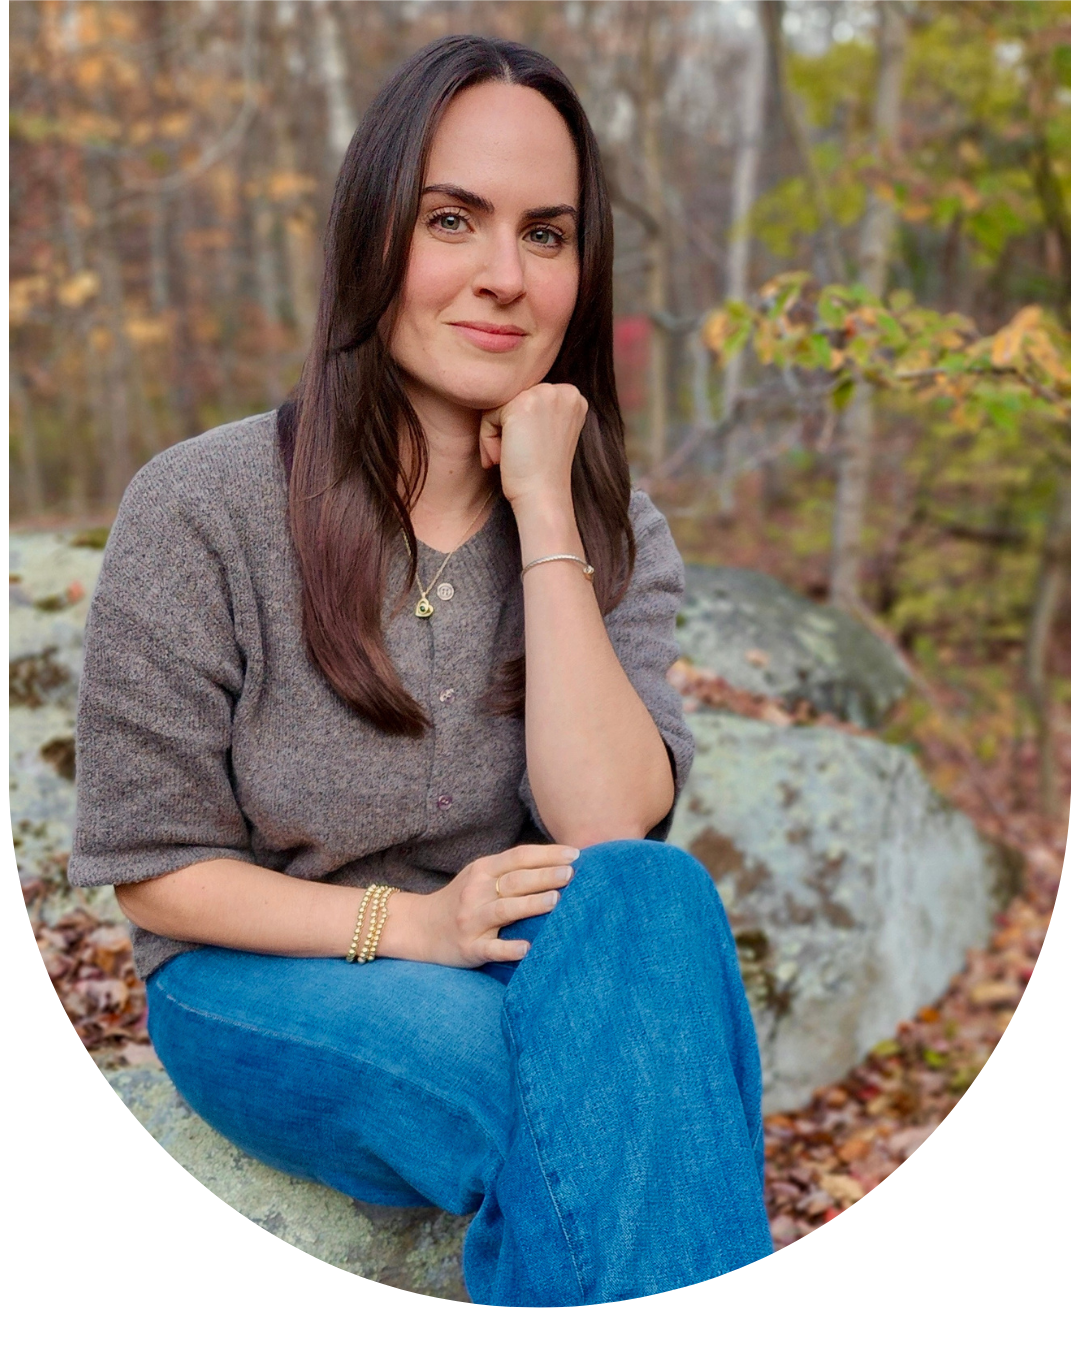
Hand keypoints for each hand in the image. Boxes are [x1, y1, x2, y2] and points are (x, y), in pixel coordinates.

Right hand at [419, 843, 579, 967]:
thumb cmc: (462, 899)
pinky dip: (509, 948)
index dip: (547, 854)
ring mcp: (471, 920)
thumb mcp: (480, 877)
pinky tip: (527, 948)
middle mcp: (476, 892)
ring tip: (556, 900)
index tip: (575, 854)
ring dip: (530, 904)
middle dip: (545, 876)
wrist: (420, 928)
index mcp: (482, 870)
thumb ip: (510, 869)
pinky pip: (490, 948)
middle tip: (572, 873)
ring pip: (504, 910)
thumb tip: (558, 862)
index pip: (518, 857)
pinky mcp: (468, 947)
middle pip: (515, 881)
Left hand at [478, 383, 587, 508]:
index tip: (525, 452)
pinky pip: (489, 415)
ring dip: (495, 436)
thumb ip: (539, 410)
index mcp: (573, 397)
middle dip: (506, 430)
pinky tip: (501, 459)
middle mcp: (564, 391)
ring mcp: (544, 395)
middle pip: (515, 400)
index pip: (530, 399)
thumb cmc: (542, 472)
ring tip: (504, 459)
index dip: (521, 428)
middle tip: (512, 458)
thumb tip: (509, 400)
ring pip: (500, 407)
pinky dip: (487, 439)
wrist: (543, 497)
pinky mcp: (522, 405)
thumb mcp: (551, 433)